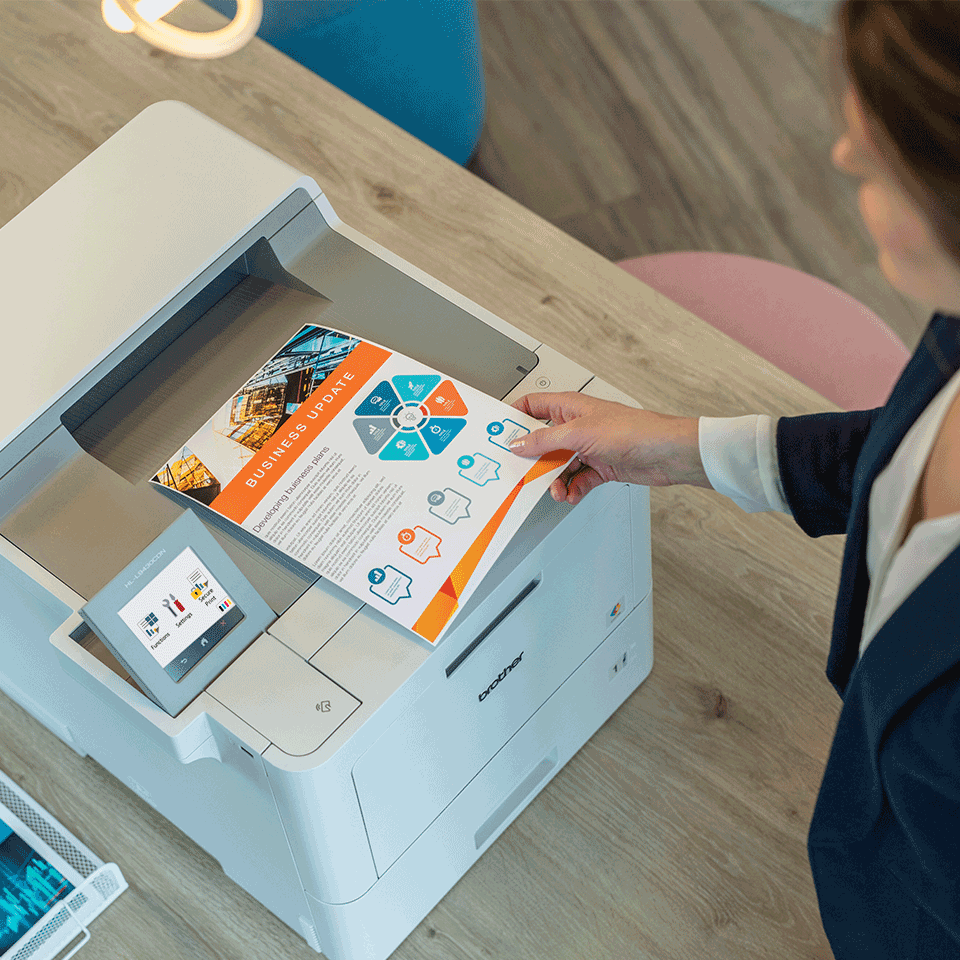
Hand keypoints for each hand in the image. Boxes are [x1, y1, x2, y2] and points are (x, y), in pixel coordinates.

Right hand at [510, 391, 710, 504]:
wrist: (666, 453)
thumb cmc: (633, 430)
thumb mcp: (578, 434)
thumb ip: (544, 440)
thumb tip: (518, 443)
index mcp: (569, 407)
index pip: (532, 406)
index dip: (514, 418)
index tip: (499, 435)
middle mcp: (577, 426)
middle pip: (542, 442)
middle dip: (534, 460)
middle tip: (524, 473)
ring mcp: (588, 448)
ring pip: (558, 466)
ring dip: (555, 481)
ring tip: (557, 490)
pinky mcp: (599, 467)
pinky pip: (576, 480)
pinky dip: (573, 489)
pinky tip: (573, 494)